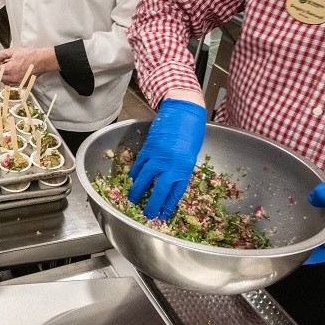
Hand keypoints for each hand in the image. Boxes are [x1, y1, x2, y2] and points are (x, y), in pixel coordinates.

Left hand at [0, 48, 58, 84]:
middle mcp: (13, 77)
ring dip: (5, 77)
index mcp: (9, 68)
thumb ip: (2, 55)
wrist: (41, 60)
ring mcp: (18, 82)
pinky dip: (11, 80)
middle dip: (0, 72)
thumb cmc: (29, 55)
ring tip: (10, 70)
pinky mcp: (22, 84)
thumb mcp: (13, 51)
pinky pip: (12, 85)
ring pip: (5, 82)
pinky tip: (15, 74)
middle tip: (4, 66)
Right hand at [127, 99, 206, 220]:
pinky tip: (132, 179)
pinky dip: (135, 173)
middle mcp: (171, 164)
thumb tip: (172, 180)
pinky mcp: (148, 147)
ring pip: (144, 178)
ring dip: (138, 190)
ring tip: (133, 199)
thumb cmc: (192, 130)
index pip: (175, 192)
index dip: (168, 205)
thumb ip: (181, 167)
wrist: (183, 110)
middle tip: (147, 214)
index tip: (163, 215)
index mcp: (185, 167)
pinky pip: (140, 164)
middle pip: (159, 190)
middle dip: (152, 205)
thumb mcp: (191, 153)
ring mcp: (158, 156)